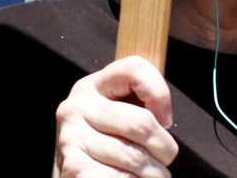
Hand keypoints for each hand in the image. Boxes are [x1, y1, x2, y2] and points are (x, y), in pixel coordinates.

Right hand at [53, 57, 177, 177]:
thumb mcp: (119, 115)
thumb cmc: (107, 146)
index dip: (160, 94)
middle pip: (142, 123)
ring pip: (135, 157)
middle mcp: (75, 108)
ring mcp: (70, 138)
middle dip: (164, 148)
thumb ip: (139, 104)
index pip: (134, 68)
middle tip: (164, 159)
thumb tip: (163, 120)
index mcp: (90, 87)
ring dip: (154, 173)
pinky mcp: (72, 169)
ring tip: (149, 174)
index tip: (166, 120)